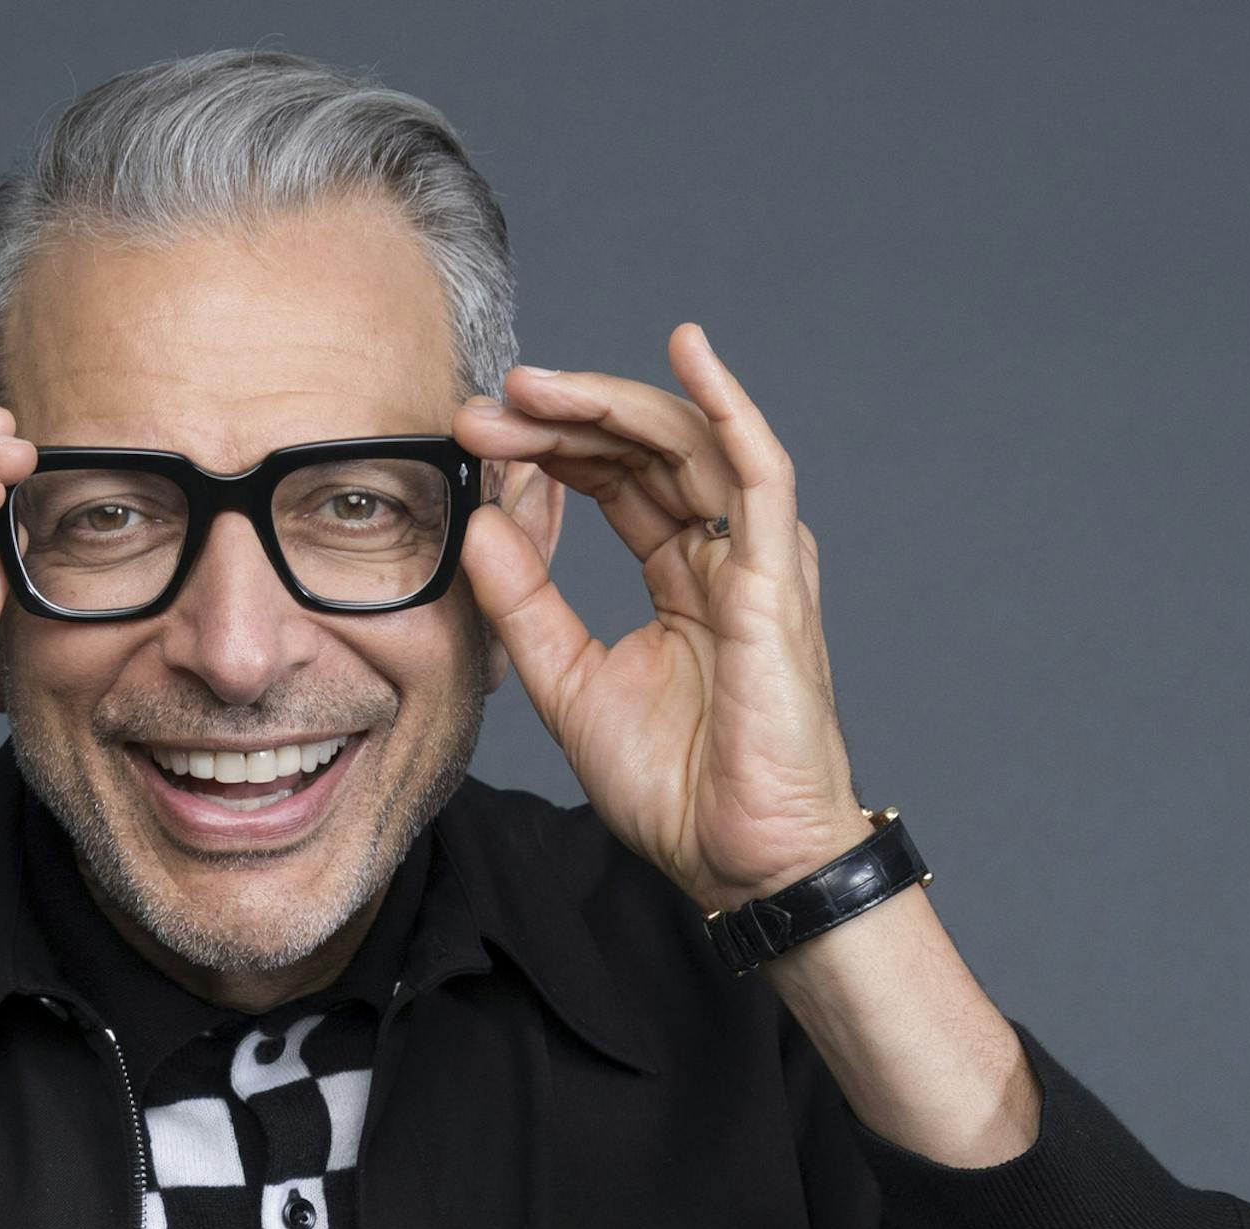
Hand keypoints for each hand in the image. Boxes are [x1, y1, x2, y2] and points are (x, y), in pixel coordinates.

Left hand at [455, 325, 867, 913]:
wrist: (735, 858)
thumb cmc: (675, 787)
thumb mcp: (567, 684)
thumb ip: (524, 604)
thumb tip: (479, 523)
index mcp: (681, 578)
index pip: (614, 481)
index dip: (547, 448)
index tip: (474, 437)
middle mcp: (723, 554)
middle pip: (643, 450)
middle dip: (561, 419)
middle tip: (484, 406)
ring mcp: (754, 559)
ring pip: (687, 444)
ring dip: (608, 404)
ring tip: (531, 386)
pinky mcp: (774, 578)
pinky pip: (758, 471)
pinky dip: (726, 405)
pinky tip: (687, 350)